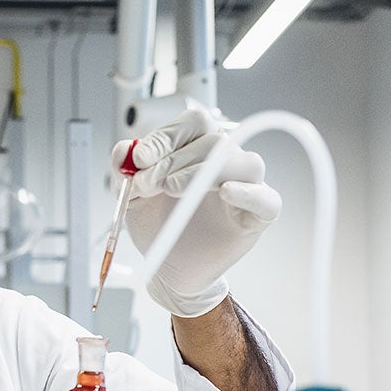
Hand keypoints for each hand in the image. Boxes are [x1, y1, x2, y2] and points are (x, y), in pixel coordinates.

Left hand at [111, 108, 281, 317]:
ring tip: (172, 189)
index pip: (193, 123)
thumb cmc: (160, 226)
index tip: (139, 159)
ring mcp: (246, 187)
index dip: (166, 137)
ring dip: (203, 172)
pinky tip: (224, 193)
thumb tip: (124, 150)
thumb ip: (126, 170)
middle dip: (173, 161)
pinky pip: (266, 198)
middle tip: (146, 185)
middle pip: (214, 141)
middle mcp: (226, 162)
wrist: (168, 267)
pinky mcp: (258, 216)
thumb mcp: (133, 196)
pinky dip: (247, 193)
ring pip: (245, 163)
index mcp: (198, 149)